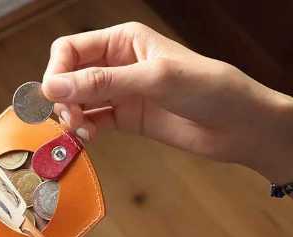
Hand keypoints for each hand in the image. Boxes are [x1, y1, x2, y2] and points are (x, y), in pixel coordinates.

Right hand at [42, 22, 292, 185]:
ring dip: (71, 116)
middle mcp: (116, 63)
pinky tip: (89, 138)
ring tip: (81, 131)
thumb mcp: (154, 79)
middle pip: (68, 76)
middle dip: (62, 97)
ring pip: (76, 101)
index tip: (54, 96)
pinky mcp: (124, 118)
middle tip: (70, 119)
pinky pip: (91, 121)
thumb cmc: (208, 89)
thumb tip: (53, 87)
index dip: (57, 71)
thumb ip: (103, 83)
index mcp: (123, 40)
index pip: (70, 49)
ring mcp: (120, 92)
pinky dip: (83, 130)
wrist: (239, 125)